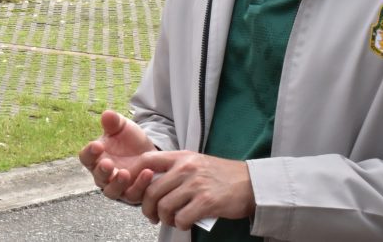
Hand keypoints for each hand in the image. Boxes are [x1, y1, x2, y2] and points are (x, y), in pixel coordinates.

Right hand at [78, 110, 154, 201]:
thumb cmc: (130, 140)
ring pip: (112, 191)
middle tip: (108, 164)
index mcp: (96, 158)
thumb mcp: (123, 128)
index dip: (89, 153)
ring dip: (117, 183)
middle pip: (97, 177)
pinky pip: (133, 194)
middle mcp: (104, 175)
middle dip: (102, 171)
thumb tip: (107, 114)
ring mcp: (117, 187)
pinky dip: (140, 185)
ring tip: (125, 173)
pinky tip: (147, 173)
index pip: (86, 158)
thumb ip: (114, 122)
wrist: (151, 152)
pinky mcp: (132, 195)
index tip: (97, 145)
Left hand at [136, 151, 254, 229]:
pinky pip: (182, 218)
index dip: (133, 175)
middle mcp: (186, 168)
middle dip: (147, 208)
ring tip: (170, 220)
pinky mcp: (206, 202)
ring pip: (164, 206)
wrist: (250, 183)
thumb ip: (174, 169)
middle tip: (152, 215)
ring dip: (164, 219)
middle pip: (151, 190)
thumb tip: (150, 185)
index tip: (131, 189)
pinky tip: (185, 223)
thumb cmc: (221, 175)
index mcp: (181, 157)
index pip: (146, 160)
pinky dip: (180, 225)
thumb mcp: (195, 163)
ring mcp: (196, 184)